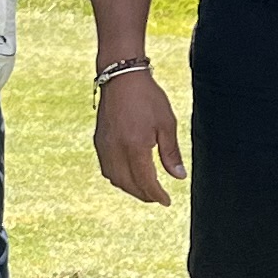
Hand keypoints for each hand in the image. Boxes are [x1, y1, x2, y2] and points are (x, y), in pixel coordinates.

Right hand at [94, 67, 183, 203]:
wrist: (121, 77)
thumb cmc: (147, 97)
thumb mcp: (167, 124)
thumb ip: (171, 153)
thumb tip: (179, 177)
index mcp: (135, 146)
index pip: (145, 181)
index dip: (157, 195)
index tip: (167, 201)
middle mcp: (116, 150)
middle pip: (128, 184)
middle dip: (143, 195)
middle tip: (157, 197)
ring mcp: (104, 146)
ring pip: (114, 179)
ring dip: (130, 188)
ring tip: (144, 188)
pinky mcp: (98, 141)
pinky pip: (107, 168)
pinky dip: (118, 176)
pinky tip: (128, 173)